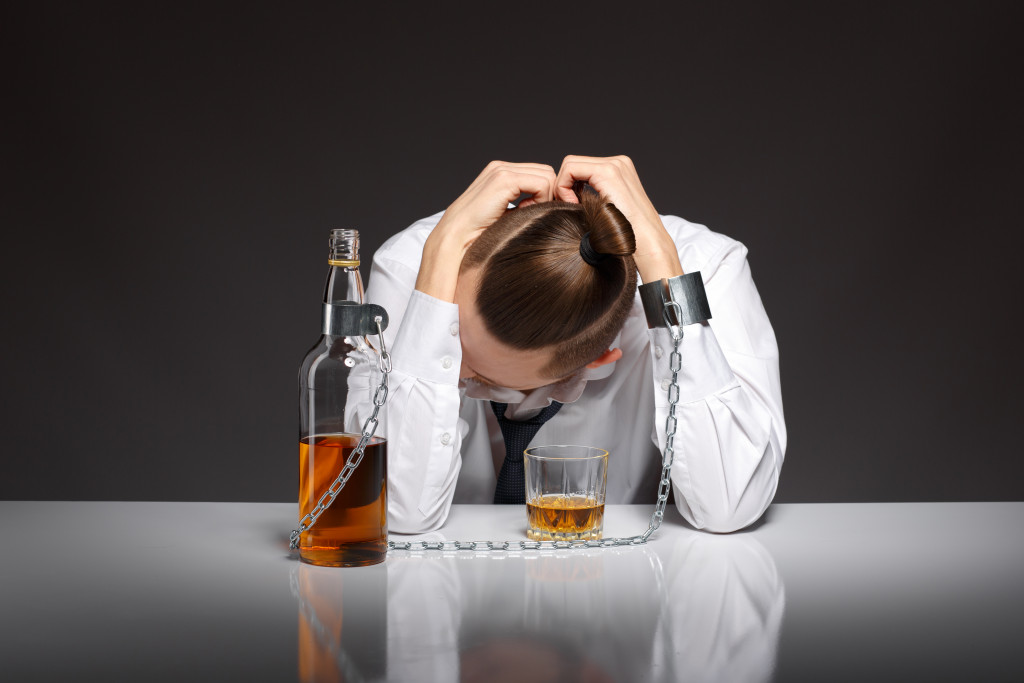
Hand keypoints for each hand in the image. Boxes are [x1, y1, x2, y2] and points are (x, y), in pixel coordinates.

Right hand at [416, 161, 555, 301]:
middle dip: (548, 194)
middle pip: (546, 172)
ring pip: (547, 176)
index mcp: (500, 173)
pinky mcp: (504, 180)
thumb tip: (550, 206)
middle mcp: (501, 167)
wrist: (456, 238)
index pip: (539, 173)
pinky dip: (541, 200)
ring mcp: (502, 171)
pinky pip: (542, 184)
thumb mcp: (506, 214)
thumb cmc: (480, 233)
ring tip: (529, 215)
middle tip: (538, 215)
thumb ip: (524, 204)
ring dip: (544, 198)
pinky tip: (526, 213)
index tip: (539, 213)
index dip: (546, 193)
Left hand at [554, 155, 682, 281]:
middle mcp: (618, 163)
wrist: (647, 244)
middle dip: (564, 185)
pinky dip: (563, 187)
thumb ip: (590, 198)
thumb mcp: (605, 211)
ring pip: (569, 165)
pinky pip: (570, 169)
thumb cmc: (625, 237)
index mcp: (618, 170)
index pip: (579, 168)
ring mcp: (614, 165)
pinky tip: (573, 205)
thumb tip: (566, 197)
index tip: (570, 207)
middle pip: (573, 164)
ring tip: (572, 208)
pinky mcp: (608, 172)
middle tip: (567, 207)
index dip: (567, 186)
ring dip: (563, 187)